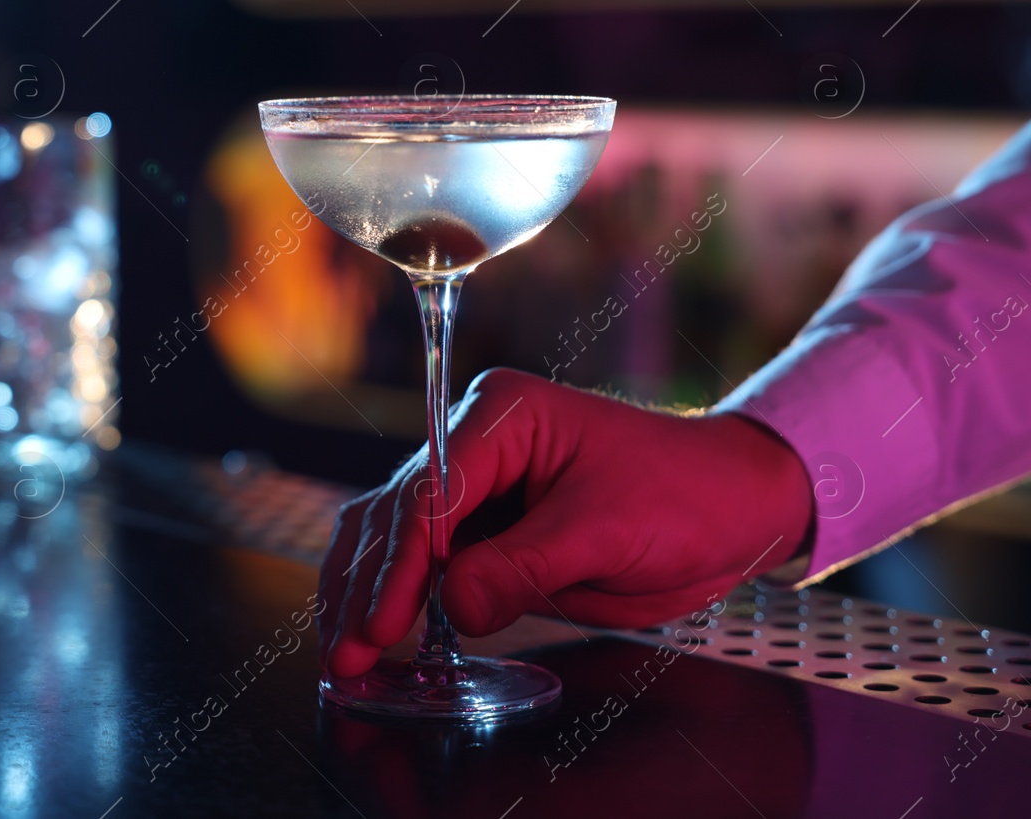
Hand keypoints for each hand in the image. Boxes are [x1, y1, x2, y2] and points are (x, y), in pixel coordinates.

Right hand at [317, 368, 812, 677]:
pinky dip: (394, 597)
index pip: (431, 492)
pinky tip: (370, 633)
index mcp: (502, 416)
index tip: (382, 625)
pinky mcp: (481, 529)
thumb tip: (454, 606)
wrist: (730, 506)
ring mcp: (473, 485)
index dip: (403, 565)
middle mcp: (473, 442)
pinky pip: (423, 562)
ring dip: (363, 593)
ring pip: (391, 534)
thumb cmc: (684, 495)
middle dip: (368, 586)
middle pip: (396, 513)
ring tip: (342, 656)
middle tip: (347, 656)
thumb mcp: (607, 532)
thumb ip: (526, 566)